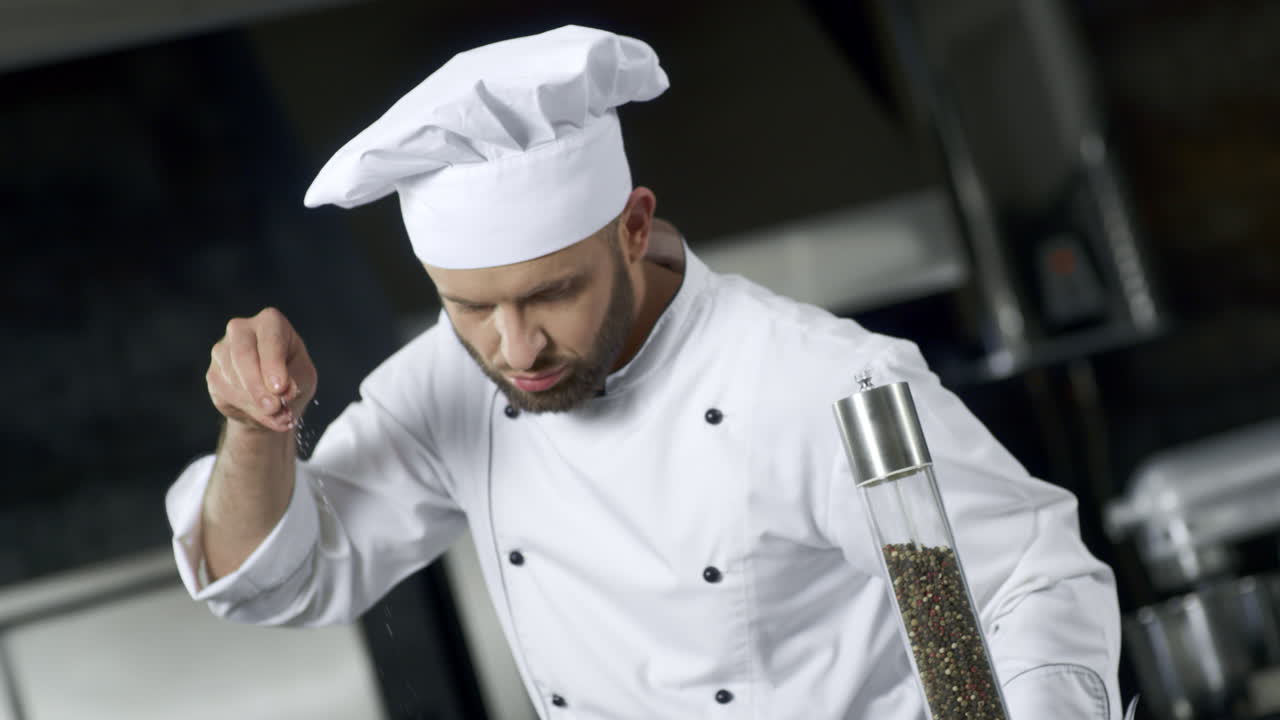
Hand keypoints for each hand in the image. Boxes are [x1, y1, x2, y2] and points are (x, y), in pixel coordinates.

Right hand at [207, 307, 316, 432]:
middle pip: (243, 355)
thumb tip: (284, 392)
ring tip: (277, 413)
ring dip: (255, 402)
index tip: (280, 389)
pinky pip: (225, 393)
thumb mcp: (304, 379)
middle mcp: (242, 330)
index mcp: (271, 322)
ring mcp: (222, 350)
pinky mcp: (213, 373)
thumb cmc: (294, 378)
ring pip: (233, 378)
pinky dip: (246, 408)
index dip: (273, 365)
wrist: (273, 399)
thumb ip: (296, 383)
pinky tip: (261, 411)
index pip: (269, 339)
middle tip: (273, 408)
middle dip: (258, 385)